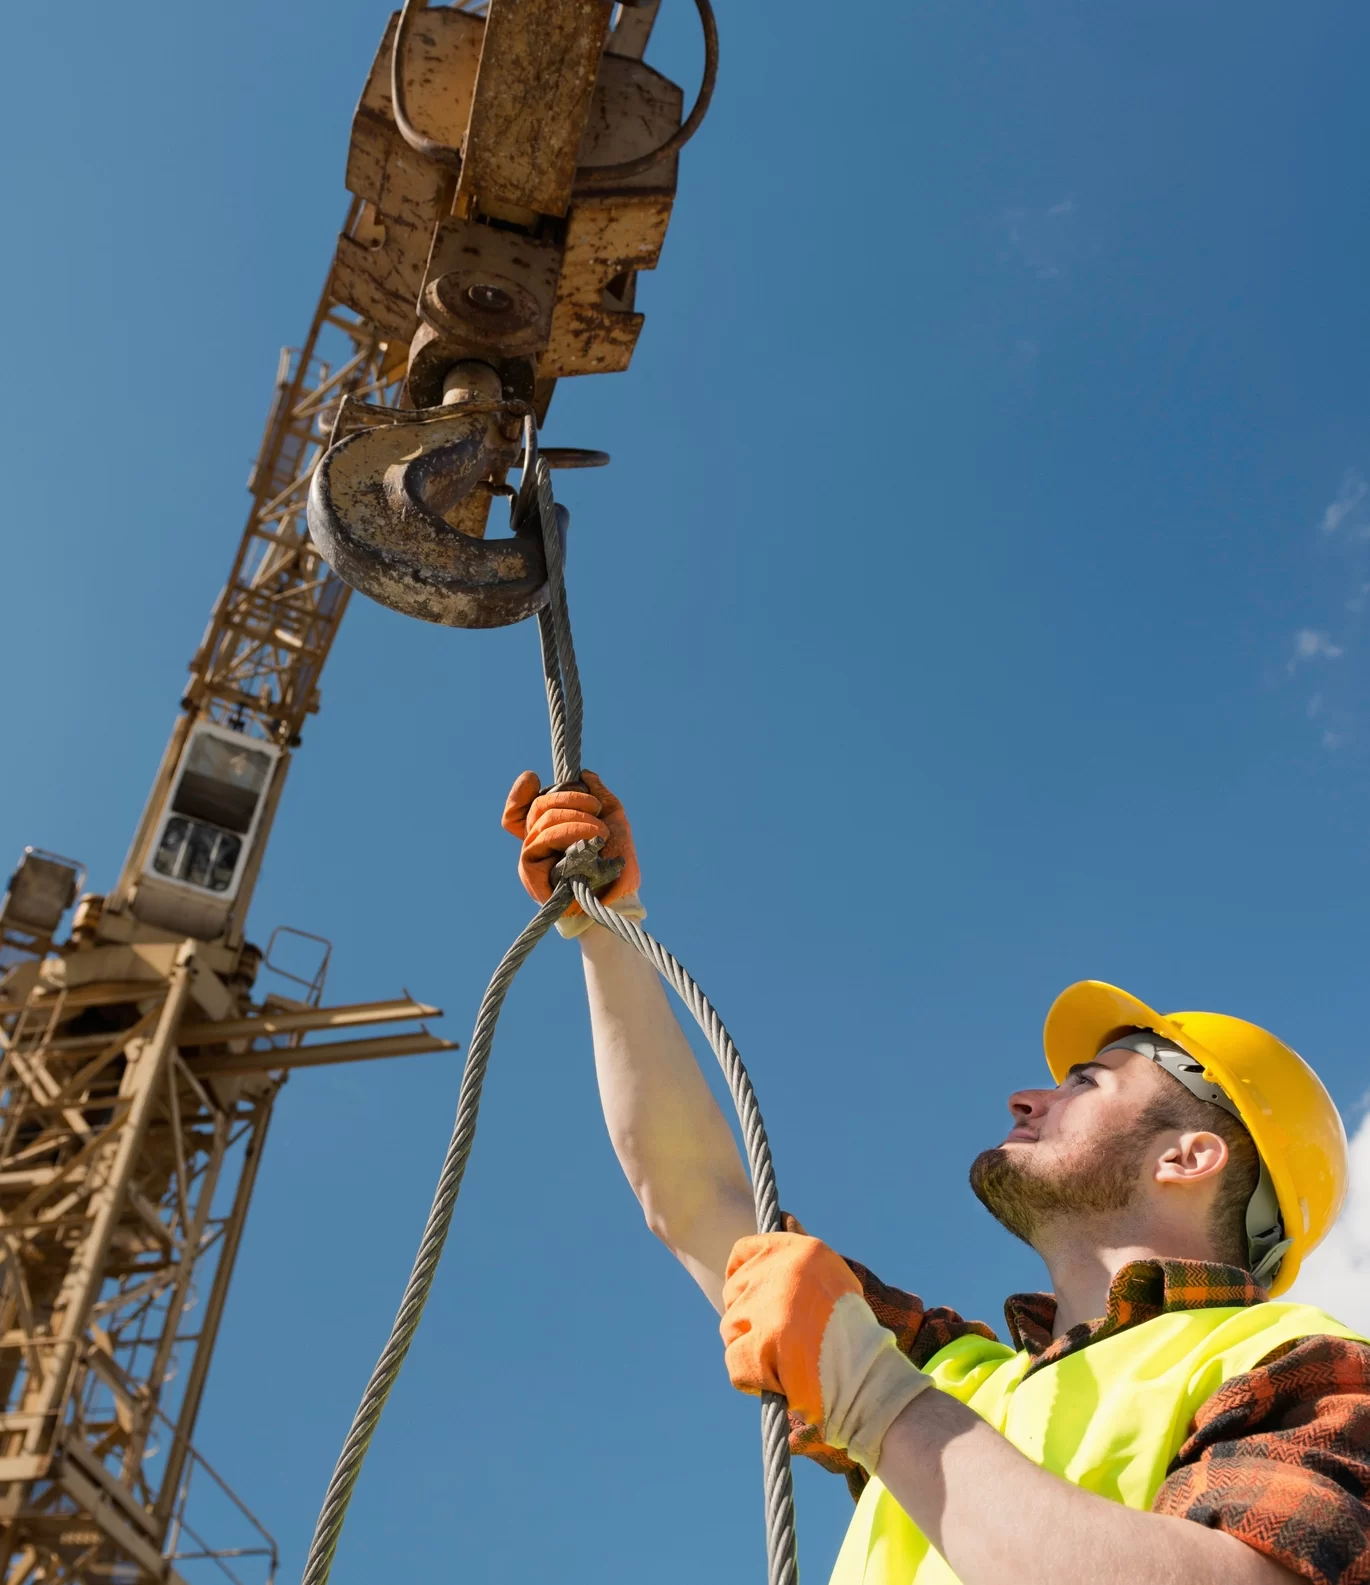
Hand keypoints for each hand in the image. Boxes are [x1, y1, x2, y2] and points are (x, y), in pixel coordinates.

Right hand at [501, 769, 641, 914]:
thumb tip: (585, 774)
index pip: (519, 811)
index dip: (520, 793)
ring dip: (576, 820)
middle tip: (597, 810)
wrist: (621, 895)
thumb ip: (599, 795)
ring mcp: (531, 857)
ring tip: (601, 832)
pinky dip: (568, 833)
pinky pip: (541, 841)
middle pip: (537, 807)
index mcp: (548, 830)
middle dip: (570, 799)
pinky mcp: (530, 872)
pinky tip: (591, 839)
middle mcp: (535, 843)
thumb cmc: (616, 860)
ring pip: (542, 821)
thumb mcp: (613, 819)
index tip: (534, 778)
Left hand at [721, 1233, 933, 1470]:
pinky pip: (735, 1361)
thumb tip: (784, 1216)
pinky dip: (748, 1375)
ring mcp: (764, 1310)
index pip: (742, 1251)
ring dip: (748, 1345)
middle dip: (747, 1315)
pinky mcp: (758, 1347)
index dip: (739, 1273)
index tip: (747, 1292)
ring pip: (731, 1328)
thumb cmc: (850, 1325)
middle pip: (733, 1293)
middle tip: (776, 1335)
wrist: (867, 1373)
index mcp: (795, 1250)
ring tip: (782, 1359)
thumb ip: (799, 1246)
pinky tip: (775, 1379)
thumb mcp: (828, 1272)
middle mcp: (776, 1272)